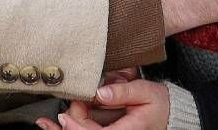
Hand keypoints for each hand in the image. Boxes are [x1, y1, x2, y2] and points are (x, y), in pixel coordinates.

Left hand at [37, 80, 169, 129]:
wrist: (170, 113)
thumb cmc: (160, 104)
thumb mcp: (146, 92)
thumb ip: (123, 92)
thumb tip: (100, 92)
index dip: (77, 127)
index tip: (64, 117)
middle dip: (68, 125)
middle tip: (58, 112)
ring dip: (66, 127)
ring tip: (47, 122)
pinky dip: (72, 126)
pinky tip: (58, 122)